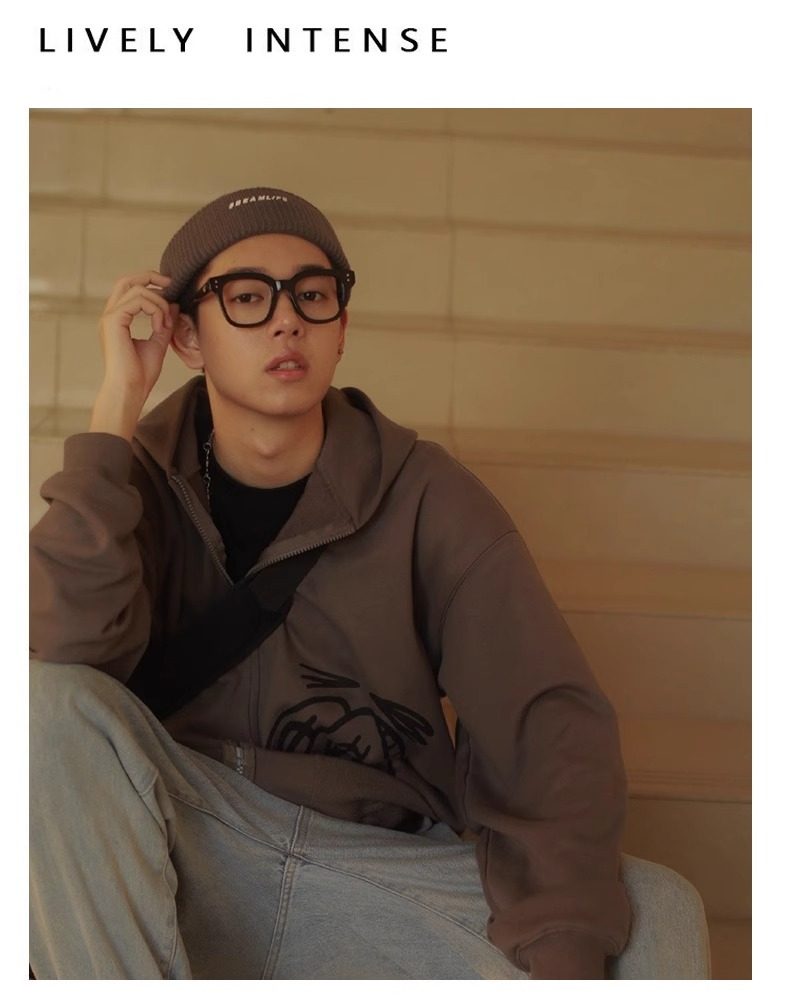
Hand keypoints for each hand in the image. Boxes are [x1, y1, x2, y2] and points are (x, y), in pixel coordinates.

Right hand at [90, 271, 178, 439]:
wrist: (130, 390)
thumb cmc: (140, 374)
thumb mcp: (158, 343)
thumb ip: (164, 323)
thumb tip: (174, 305)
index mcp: (118, 319)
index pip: (131, 288)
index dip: (151, 283)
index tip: (171, 290)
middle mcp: (111, 315)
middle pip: (127, 280)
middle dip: (152, 277)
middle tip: (172, 284)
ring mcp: (109, 317)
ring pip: (137, 289)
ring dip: (159, 303)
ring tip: (166, 324)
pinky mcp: (113, 321)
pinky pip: (137, 300)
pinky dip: (155, 310)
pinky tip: (160, 327)